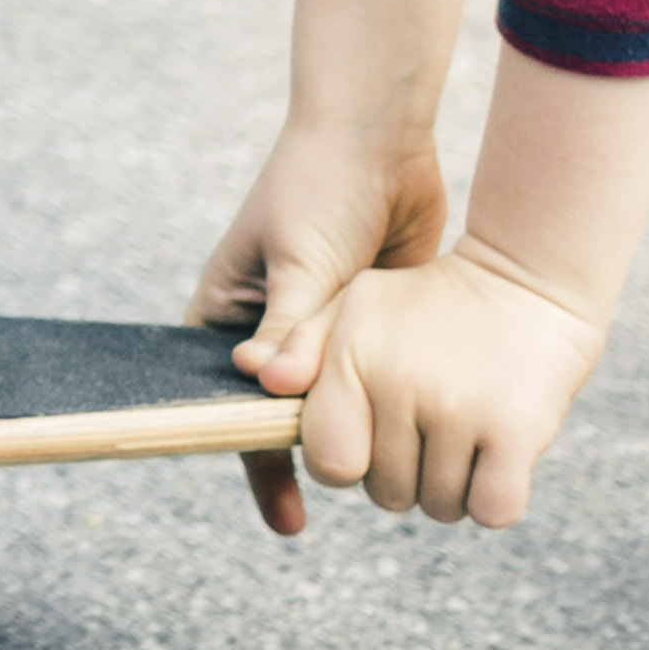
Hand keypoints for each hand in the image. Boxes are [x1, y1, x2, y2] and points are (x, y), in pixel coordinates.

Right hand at [191, 116, 452, 539]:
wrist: (380, 135)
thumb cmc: (316, 186)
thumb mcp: (299, 257)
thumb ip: (291, 326)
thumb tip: (270, 390)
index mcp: (230, 313)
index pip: (228, 401)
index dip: (253, 455)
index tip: (290, 514)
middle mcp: (273, 328)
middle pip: (285, 411)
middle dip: (312, 456)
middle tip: (345, 503)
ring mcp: (326, 326)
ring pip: (339, 399)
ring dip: (360, 432)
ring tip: (391, 483)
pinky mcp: (375, 321)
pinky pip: (378, 376)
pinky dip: (393, 405)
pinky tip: (419, 440)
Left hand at [268, 244, 612, 531]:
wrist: (527, 282)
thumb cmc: (427, 305)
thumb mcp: (353, 306)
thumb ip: (299, 346)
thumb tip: (264, 381)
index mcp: (352, 358)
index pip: (329, 463)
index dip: (349, 464)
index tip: (371, 439)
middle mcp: (399, 386)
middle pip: (386, 495)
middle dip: (406, 476)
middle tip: (429, 428)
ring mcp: (458, 411)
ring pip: (440, 508)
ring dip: (453, 488)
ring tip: (464, 433)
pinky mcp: (517, 432)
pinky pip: (493, 511)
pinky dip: (495, 499)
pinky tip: (498, 458)